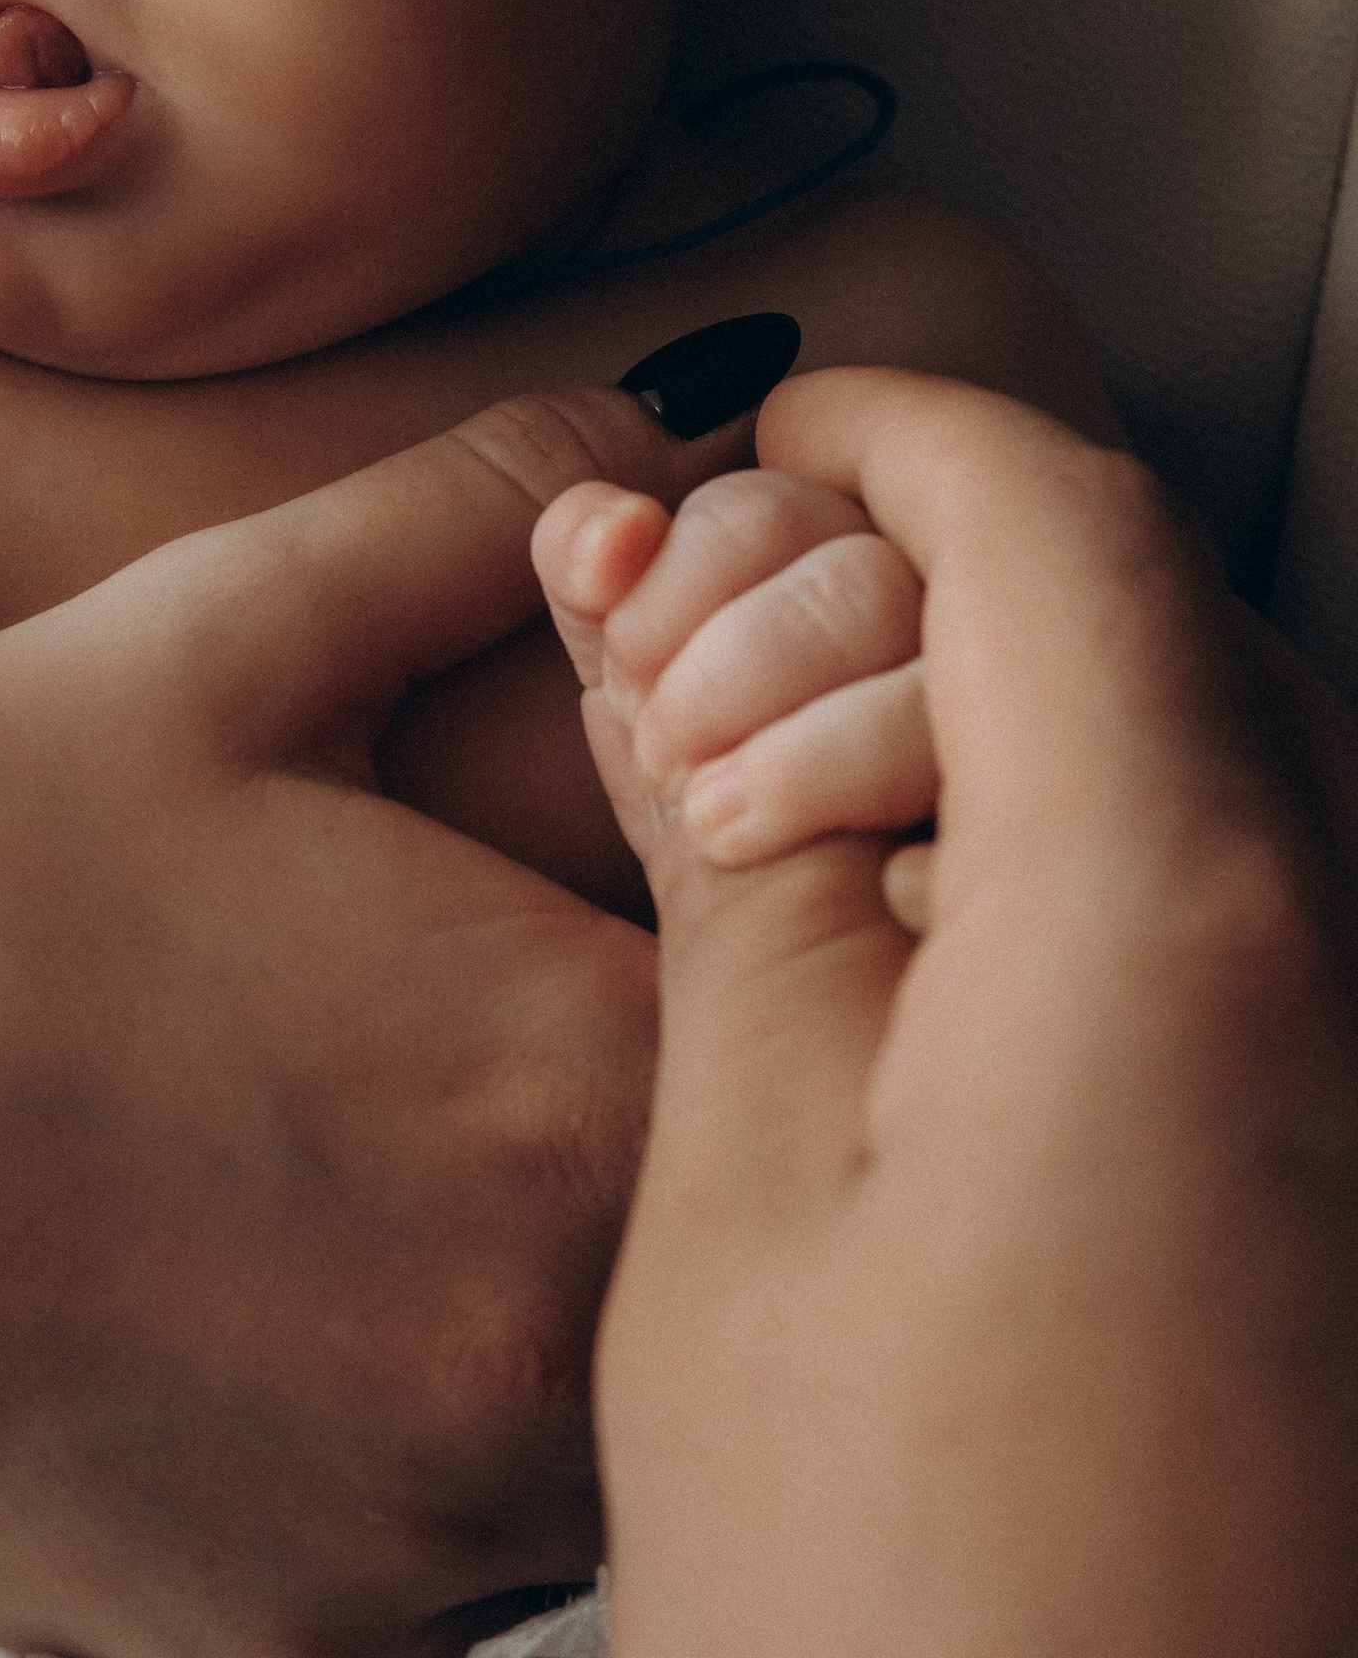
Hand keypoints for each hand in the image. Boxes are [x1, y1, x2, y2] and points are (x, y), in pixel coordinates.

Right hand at [0, 386, 757, 1654]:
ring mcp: (417, 1530)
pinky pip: (439, 1548)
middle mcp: (540, 1341)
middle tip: (454, 1016)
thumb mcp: (219, 627)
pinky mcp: (290, 1638)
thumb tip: (669, 413)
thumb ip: (479, 509)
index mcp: (569, 1069)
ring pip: (595, 1412)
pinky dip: (394, 1436)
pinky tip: (243, 1300)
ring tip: (338, 1157)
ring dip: (531, 1291)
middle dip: (643, 1118)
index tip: (629, 879)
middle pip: (728, 1235)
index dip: (745, 930)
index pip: (817, 1018)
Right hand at [571, 371, 1357, 1657]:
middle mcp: (1342, 984)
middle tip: (722, 667)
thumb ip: (735, 869)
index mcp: (1171, 929)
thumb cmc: (903, 1628)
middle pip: (1159, 625)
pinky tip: (912, 997)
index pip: (1061, 524)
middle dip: (925, 587)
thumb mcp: (731, 1198)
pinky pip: (1260, 938)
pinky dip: (1087, 885)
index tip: (776, 433)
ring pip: (1221, 773)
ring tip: (790, 842)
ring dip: (1010, 732)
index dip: (896, 435)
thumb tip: (680, 638)